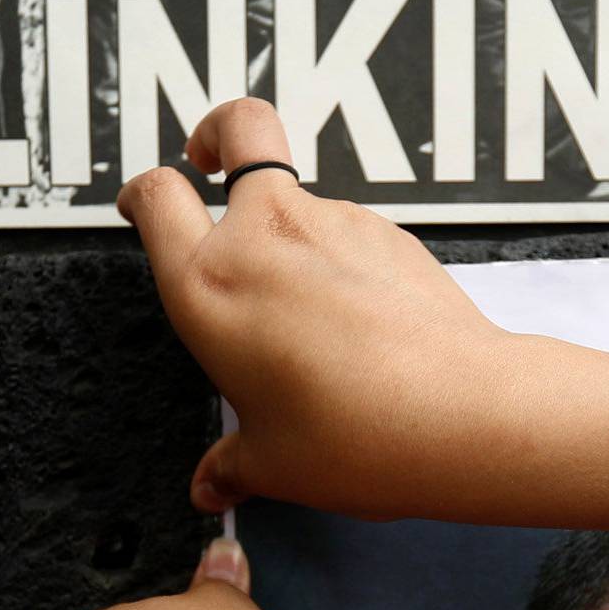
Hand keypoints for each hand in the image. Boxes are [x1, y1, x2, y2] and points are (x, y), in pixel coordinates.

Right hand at [117, 99, 535, 519]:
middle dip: (220, 133)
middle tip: (213, 158)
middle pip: (239, 128)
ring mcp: (336, 223)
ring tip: (318, 316)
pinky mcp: (394, 235)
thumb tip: (214, 481)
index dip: (146, 191)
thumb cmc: (359, 435)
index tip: (148, 203)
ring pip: (305, 198)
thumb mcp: (273, 462)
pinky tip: (367, 325)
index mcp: (209, 285)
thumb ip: (233, 461)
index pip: (157, 196)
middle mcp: (267, 236)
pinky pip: (355, 235)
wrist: (462, 415)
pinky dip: (349, 264)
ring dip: (299, 234)